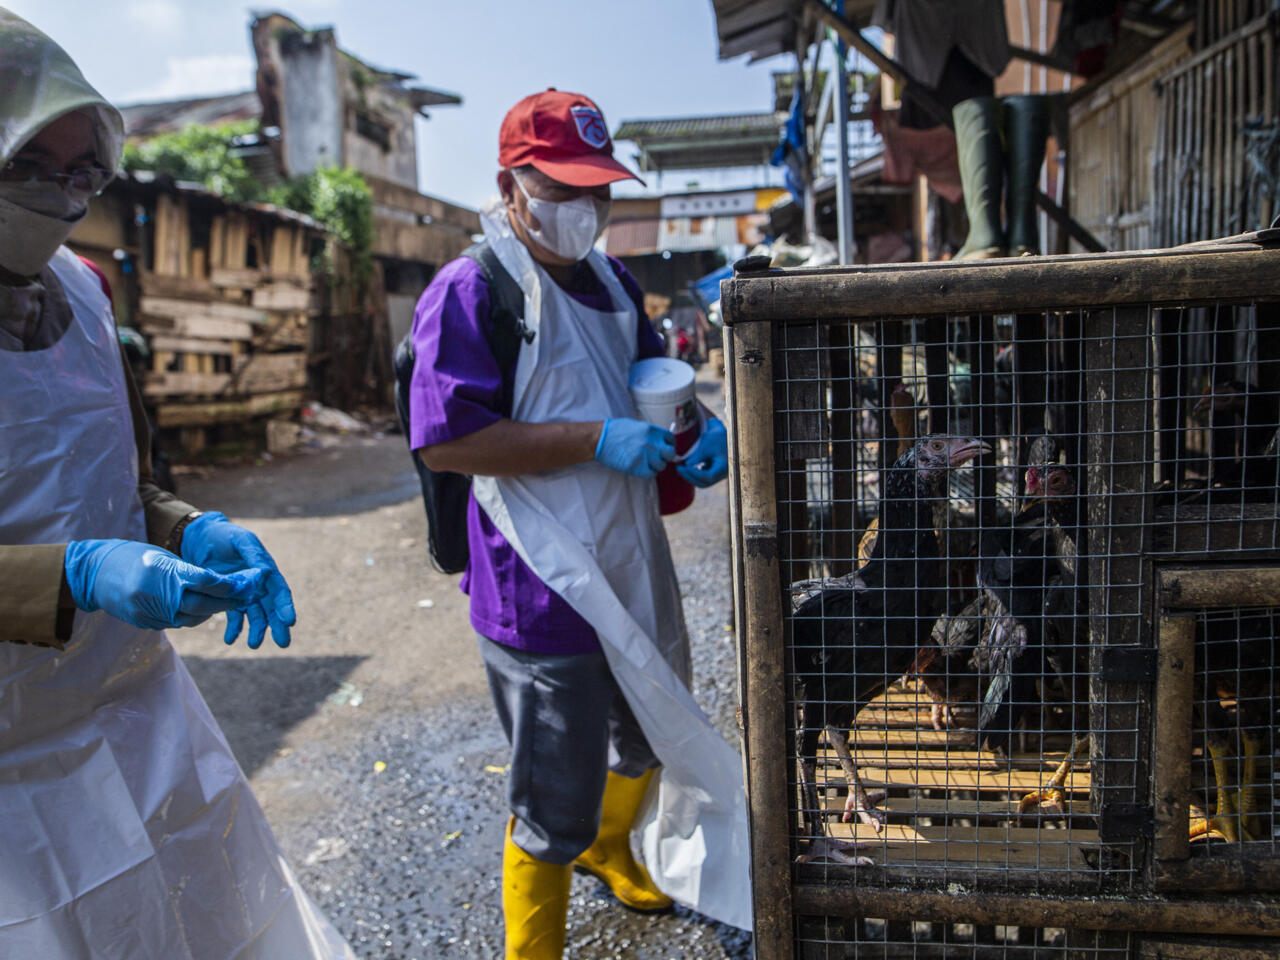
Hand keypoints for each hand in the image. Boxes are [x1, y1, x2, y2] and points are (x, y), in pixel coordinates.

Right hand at [64, 539, 264, 630]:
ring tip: (228, 603)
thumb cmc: (133, 557)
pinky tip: (203, 610)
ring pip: (192, 617)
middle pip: (203, 603)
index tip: (246, 583)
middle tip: (245, 597)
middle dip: (227, 601)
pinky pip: (178, 622)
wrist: (95, 573)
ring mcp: (151, 613)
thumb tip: (218, 583)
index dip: (228, 584)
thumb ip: (188, 571)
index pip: (205, 582)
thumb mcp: (162, 556)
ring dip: (212, 611)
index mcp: (164, 573)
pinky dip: (193, 616)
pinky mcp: (146, 623)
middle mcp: (158, 595)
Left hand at [180, 512, 295, 648]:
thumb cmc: (223, 535)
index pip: (279, 591)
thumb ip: (254, 555)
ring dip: (256, 630)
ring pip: (255, 615)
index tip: (289, 621)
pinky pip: (234, 617)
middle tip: (283, 642)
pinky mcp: (227, 599)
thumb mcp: (240, 540)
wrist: (199, 538)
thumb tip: (266, 573)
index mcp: (266, 570)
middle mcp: (258, 584)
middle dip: (278, 626)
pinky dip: (234, 629)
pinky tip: (230, 639)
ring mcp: (244, 594)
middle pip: (272, 608)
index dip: (285, 606)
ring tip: (253, 644)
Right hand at [594, 418, 675, 478]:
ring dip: (656, 465)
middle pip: (670, 453)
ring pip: (661, 465)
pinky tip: (642, 468)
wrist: (599, 440)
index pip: (670, 439)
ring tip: (646, 462)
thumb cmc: (615, 431)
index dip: (669, 444)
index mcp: (651, 430)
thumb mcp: (636, 425)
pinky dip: (649, 472)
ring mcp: (644, 456)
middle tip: (659, 457)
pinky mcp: (637, 467)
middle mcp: (650, 443)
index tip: (666, 447)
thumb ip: (650, 433)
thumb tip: (661, 441)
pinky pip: (651, 474)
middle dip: (666, 456)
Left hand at [676, 417, 727, 487]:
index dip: (695, 474)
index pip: (709, 477)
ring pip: (704, 481)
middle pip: (705, 482)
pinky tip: (688, 466)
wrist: (728, 433)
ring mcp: (720, 474)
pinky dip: (696, 473)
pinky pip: (705, 477)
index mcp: (724, 467)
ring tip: (681, 467)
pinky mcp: (716, 471)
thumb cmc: (719, 436)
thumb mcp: (707, 443)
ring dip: (692, 476)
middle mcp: (723, 474)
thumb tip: (686, 465)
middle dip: (690, 477)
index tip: (684, 467)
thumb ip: (697, 456)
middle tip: (679, 468)